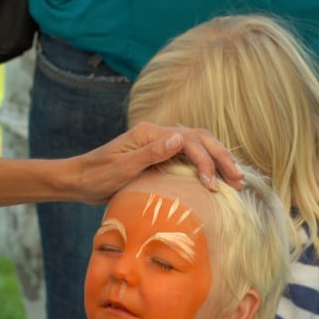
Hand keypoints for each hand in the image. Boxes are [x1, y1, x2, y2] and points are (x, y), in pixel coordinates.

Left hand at [68, 121, 244, 202]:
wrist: (79, 179)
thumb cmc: (96, 176)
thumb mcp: (121, 168)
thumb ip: (150, 153)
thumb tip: (179, 139)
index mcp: (150, 133)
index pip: (189, 141)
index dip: (205, 162)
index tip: (212, 185)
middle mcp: (157, 134)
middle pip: (200, 139)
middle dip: (222, 158)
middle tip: (239, 180)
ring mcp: (158, 143)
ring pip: (198, 145)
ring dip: (218, 160)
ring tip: (236, 179)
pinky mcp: (158, 155)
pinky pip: (189, 155)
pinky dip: (206, 164)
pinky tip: (217, 177)